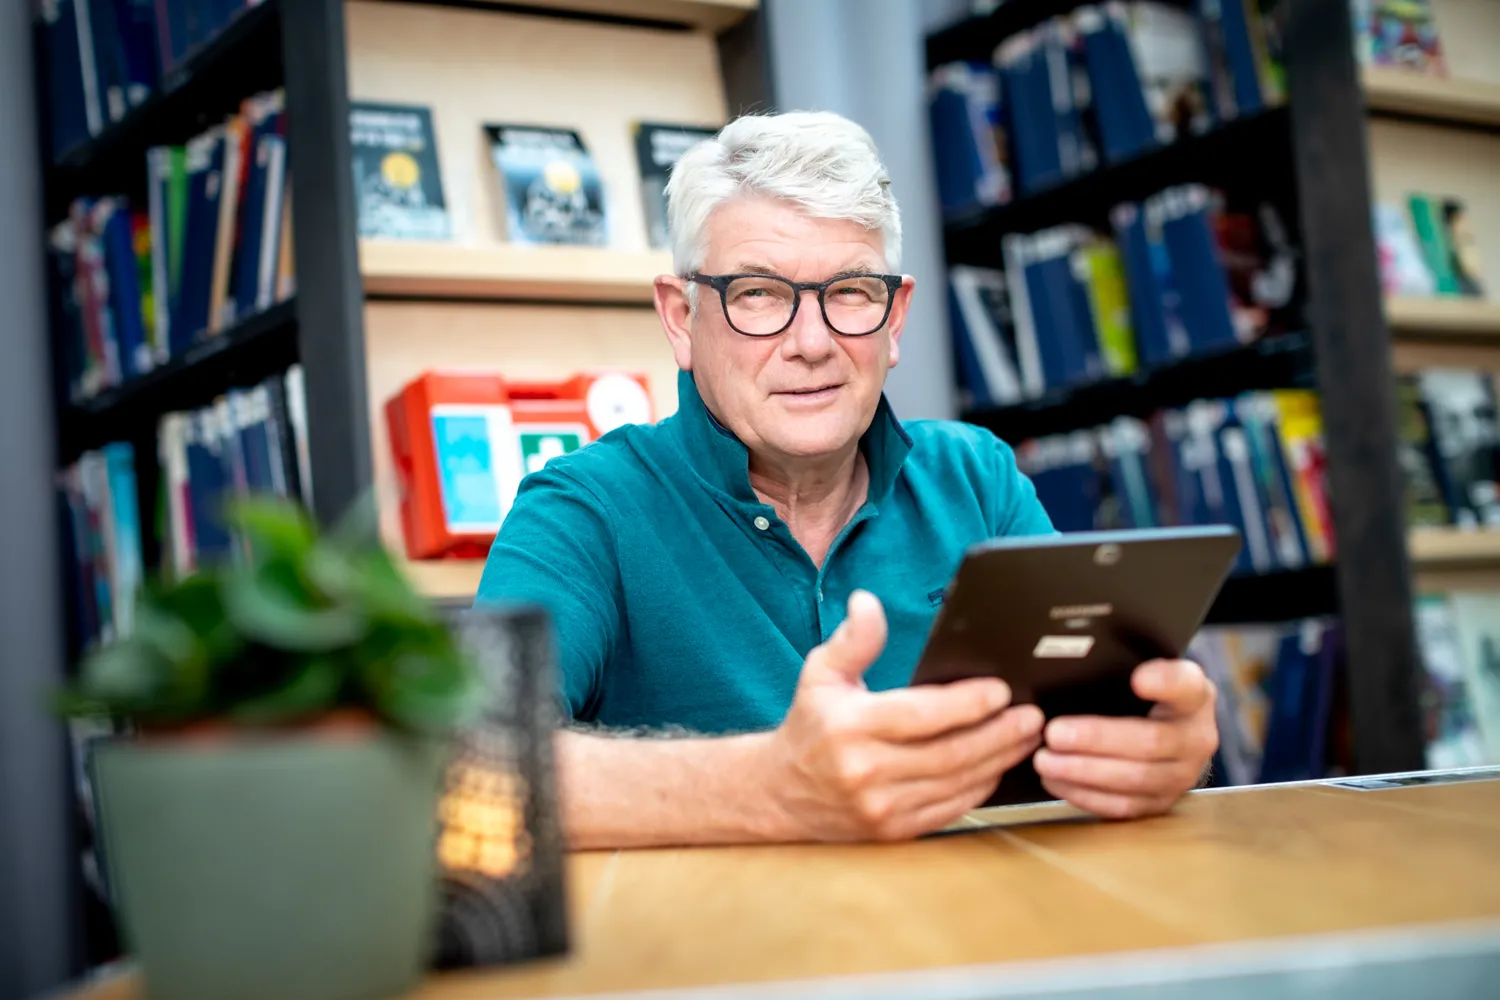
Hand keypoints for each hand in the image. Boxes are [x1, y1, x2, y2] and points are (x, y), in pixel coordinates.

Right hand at [759, 590, 1044, 841]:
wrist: (782, 792)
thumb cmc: (810, 725)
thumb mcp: (820, 673)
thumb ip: (852, 640)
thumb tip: (867, 603)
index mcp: (850, 726)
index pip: (922, 715)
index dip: (967, 703)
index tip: (1001, 689)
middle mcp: (865, 771)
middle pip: (950, 753)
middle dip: (1000, 734)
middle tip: (1032, 716)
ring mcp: (881, 807)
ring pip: (957, 783)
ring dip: (999, 760)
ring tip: (1026, 738)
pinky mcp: (894, 831)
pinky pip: (950, 809)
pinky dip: (980, 788)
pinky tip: (997, 766)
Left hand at [1032, 658, 1218, 819]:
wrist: (1166, 730)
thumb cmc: (1143, 695)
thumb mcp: (1141, 668)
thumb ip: (1120, 662)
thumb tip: (1066, 660)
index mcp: (1194, 696)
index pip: (1186, 685)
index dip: (1165, 683)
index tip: (1138, 679)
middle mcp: (1197, 738)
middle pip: (1150, 741)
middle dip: (1097, 739)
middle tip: (1054, 733)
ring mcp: (1183, 776)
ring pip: (1135, 779)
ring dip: (1084, 772)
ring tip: (1045, 761)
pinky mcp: (1162, 803)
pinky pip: (1124, 807)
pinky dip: (1086, 796)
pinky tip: (1057, 782)